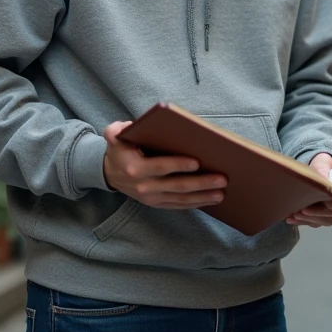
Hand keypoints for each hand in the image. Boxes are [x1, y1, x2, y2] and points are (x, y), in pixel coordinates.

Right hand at [102, 121, 226, 208]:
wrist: (110, 173)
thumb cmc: (120, 150)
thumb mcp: (114, 136)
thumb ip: (115, 130)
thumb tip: (128, 126)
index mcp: (135, 168)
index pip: (161, 167)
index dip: (178, 165)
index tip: (197, 162)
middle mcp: (144, 186)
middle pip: (177, 186)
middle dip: (201, 183)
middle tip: (222, 179)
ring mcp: (151, 198)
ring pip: (181, 199)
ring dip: (203, 197)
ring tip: (221, 193)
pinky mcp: (157, 204)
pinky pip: (178, 205)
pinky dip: (195, 203)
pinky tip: (210, 199)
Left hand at [285, 153, 331, 227]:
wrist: (308, 177)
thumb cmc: (319, 167)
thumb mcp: (320, 162)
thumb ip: (322, 167)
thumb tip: (324, 177)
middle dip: (327, 208)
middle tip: (310, 205)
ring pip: (329, 219)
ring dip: (312, 217)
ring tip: (296, 212)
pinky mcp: (321, 218)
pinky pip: (315, 223)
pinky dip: (302, 222)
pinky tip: (290, 217)